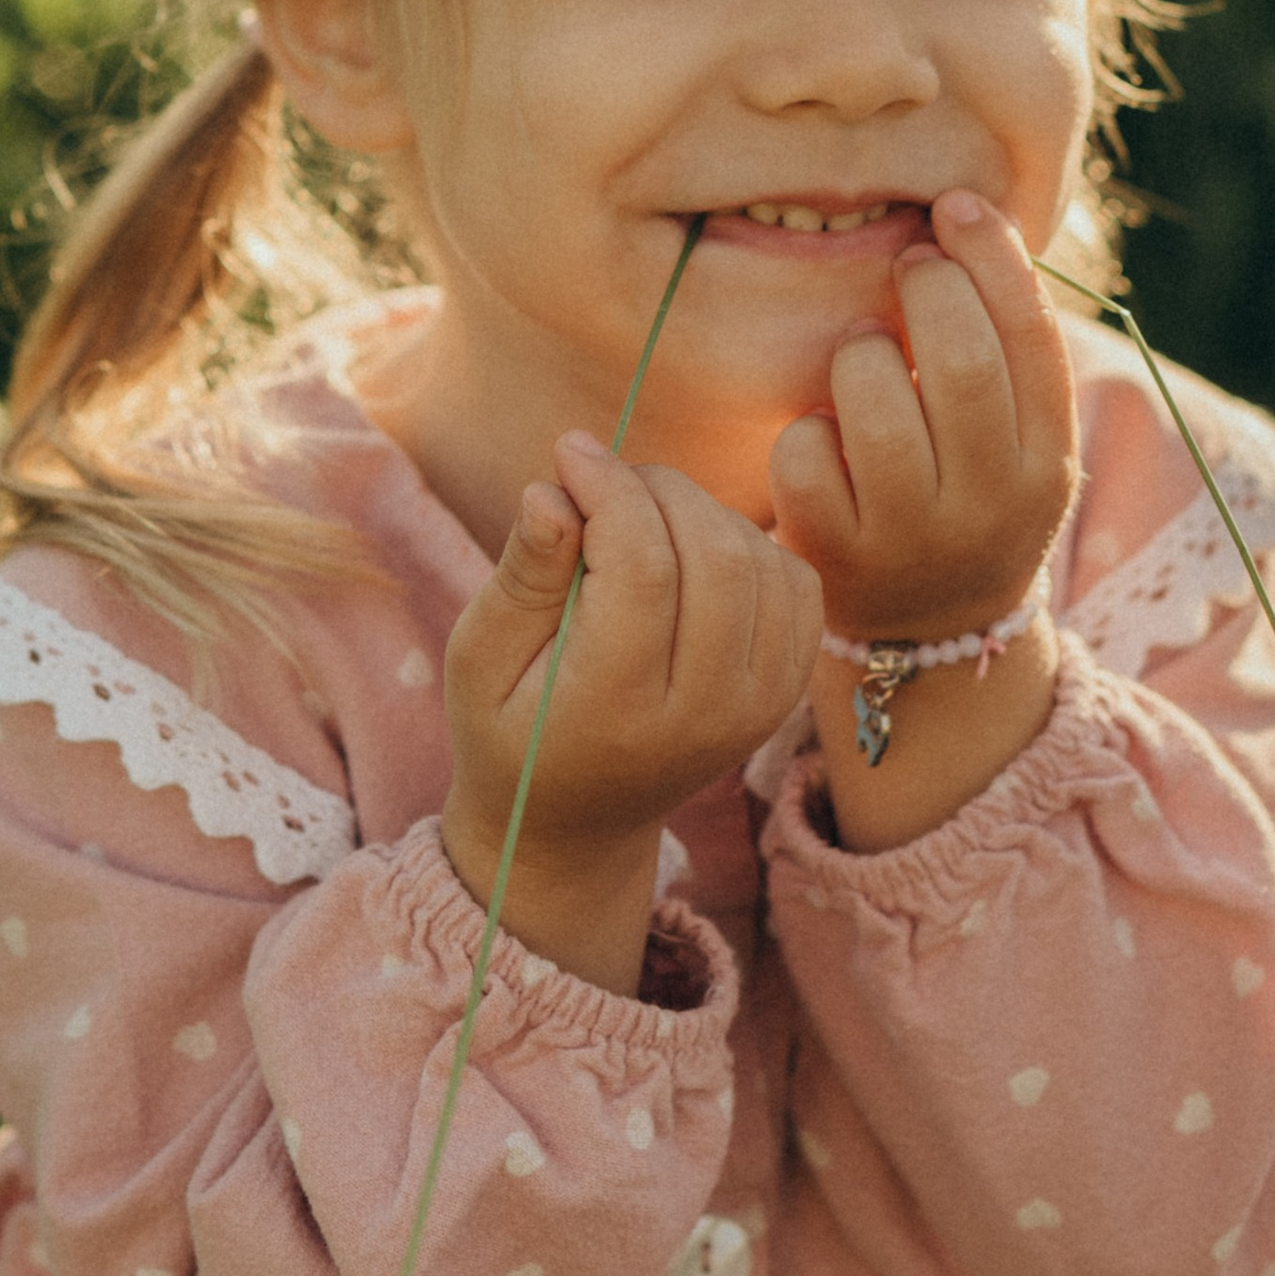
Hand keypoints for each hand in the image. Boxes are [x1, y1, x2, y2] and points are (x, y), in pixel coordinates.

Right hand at [441, 437, 822, 990]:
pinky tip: (688, 549)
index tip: (567, 452)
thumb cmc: (512, 729)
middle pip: (715, 555)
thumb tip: (552, 489)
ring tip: (635, 516)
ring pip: (759, 558)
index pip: (643, 569)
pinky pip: (794, 580)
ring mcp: (757, 704)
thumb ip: (521, 577)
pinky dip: (746, 542)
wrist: (578, 823)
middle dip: (654, 488)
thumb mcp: (480, 660)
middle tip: (600, 480)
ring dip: (698, 510)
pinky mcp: (784, 689)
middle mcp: (705, 712)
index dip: (609, 489)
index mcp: (617, 708)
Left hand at [767, 190, 1076, 642]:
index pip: (1033, 340)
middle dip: (928, 292)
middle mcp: (990, 504)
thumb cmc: (966, 495)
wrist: (929, 640)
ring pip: (875, 405)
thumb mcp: (1015, 442)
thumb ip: (1003, 349)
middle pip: (963, 366)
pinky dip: (806, 429)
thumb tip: (962, 214)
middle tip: (910, 268)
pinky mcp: (836, 559)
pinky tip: (823, 436)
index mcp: (1046, 461)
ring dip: (860, 354)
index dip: (994, 256)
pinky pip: (804, 455)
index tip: (956, 205)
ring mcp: (911, 537)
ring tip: (863, 353)